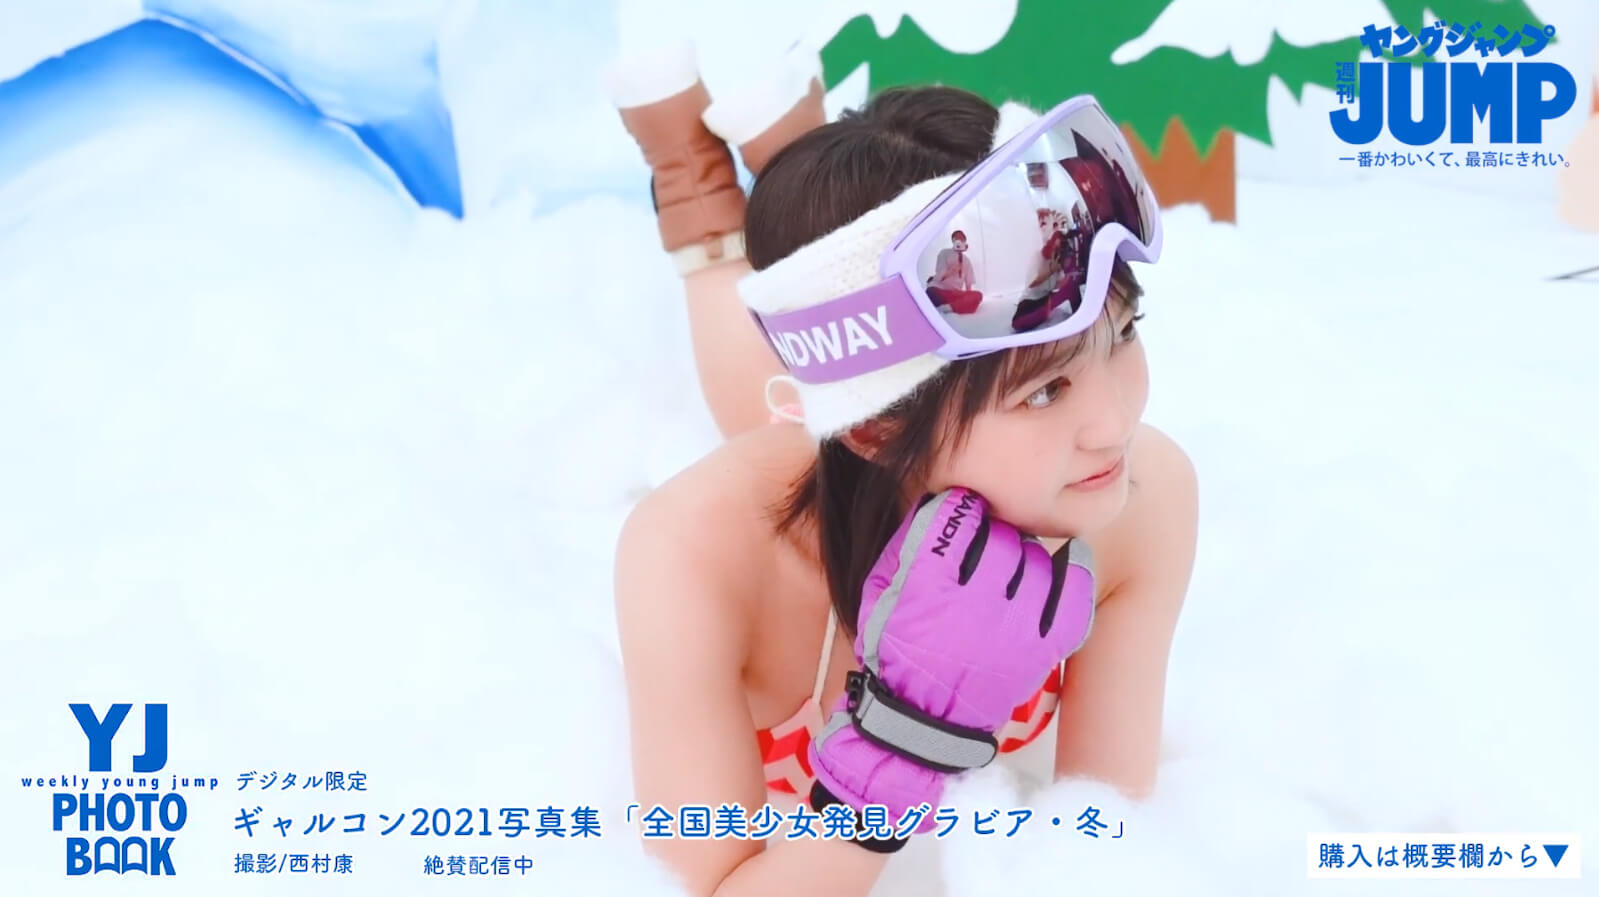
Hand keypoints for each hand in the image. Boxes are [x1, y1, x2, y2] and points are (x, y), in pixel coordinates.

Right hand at [808, 487, 1094, 832]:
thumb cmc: (897, 649)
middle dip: (991, 535)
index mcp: (926, 586)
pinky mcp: (1042, 648)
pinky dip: (1073, 570)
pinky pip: (1073, 595)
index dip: (959, 509)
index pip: (956, 516)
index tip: (961, 510)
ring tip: (1010, 565)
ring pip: (1035, 559)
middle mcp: (973, 603)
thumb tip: (945, 499)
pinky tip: (1069, 557)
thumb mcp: (882, 591)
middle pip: (1000, 536)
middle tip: (984, 546)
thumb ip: (909, 543)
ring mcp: (1013, 628)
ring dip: (1023, 555)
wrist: (922, 722)